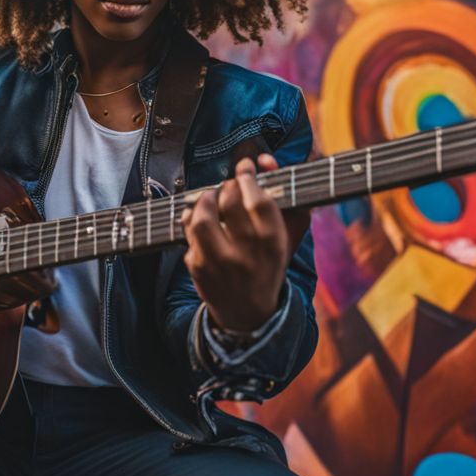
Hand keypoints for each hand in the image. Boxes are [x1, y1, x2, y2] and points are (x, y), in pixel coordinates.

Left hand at [181, 154, 288, 332]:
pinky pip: (189, 232)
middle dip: (227, 186)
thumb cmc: (268, 267)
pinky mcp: (197, 268)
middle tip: (228, 186)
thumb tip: (266, 160)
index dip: (249, 176)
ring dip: (204, 200)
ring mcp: (218, 263)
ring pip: (202, 217)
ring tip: (210, 198)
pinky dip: (193, 220)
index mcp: (273, 244)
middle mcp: (246, 254)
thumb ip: (284, 198)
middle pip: (229, 202)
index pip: (258, 199)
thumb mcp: (286, 239)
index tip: (246, 168)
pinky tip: (201, 220)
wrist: (248, 314)